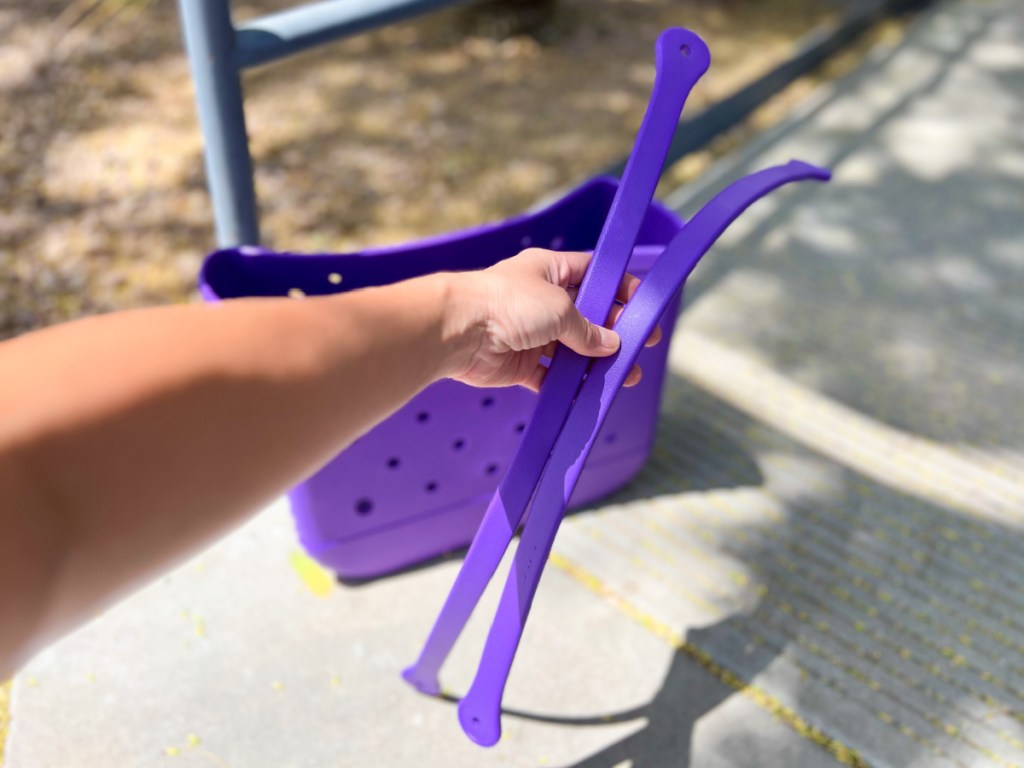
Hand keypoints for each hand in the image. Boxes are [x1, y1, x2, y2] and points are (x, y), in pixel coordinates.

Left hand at [446, 248, 661, 391]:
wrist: (457, 331)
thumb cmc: (506, 303)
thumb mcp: (559, 308)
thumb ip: (588, 329)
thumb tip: (610, 345)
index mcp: (551, 271)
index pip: (594, 275)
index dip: (620, 289)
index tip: (643, 306)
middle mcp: (542, 300)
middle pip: (588, 317)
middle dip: (615, 332)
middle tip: (641, 347)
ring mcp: (531, 334)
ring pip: (573, 350)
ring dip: (597, 364)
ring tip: (625, 377)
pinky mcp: (520, 364)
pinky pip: (551, 378)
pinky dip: (569, 386)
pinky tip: (591, 393)